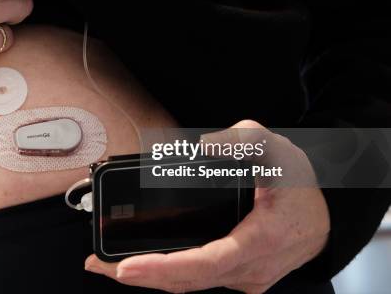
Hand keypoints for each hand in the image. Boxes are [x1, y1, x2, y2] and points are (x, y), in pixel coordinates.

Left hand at [85, 120, 329, 292]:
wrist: (324, 215)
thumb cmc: (299, 184)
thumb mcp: (275, 149)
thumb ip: (241, 140)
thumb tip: (203, 146)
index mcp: (261, 240)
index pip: (206, 263)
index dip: (163, 267)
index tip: (126, 267)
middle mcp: (252, 269)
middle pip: (188, 281)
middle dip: (139, 276)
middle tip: (97, 265)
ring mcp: (246, 278)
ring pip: (190, 285)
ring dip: (148, 277)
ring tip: (107, 266)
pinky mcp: (238, 278)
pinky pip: (198, 281)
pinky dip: (167, 274)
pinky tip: (144, 265)